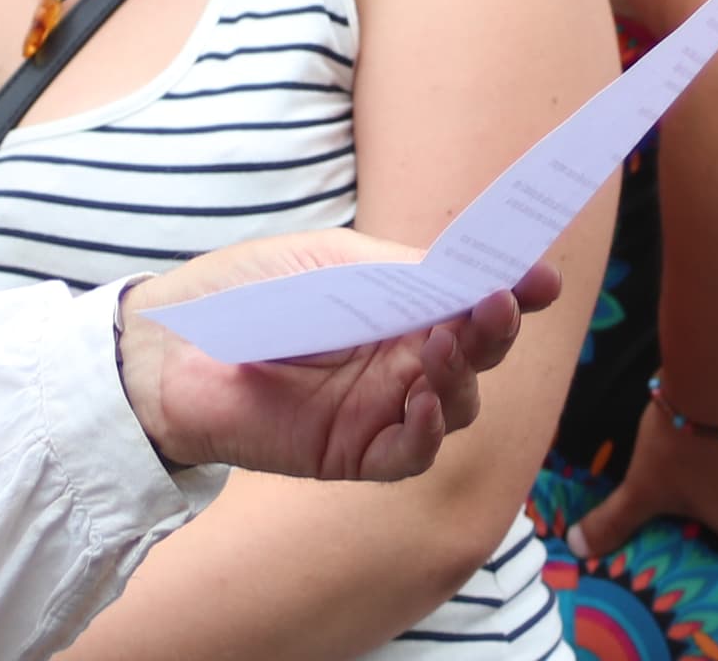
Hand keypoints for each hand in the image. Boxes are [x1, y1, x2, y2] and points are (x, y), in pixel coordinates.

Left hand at [114, 229, 559, 483]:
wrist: (173, 345)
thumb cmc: (249, 291)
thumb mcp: (337, 264)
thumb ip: (409, 274)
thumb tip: (489, 268)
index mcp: (404, 307)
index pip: (474, 299)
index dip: (513, 289)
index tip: (543, 278)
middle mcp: (404, 359)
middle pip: (477, 353)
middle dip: (495, 328)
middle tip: (497, 302)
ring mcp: (382, 408)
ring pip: (458, 402)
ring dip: (462, 372)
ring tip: (445, 340)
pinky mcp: (355, 453)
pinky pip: (412, 452)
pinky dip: (429, 428)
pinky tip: (423, 400)